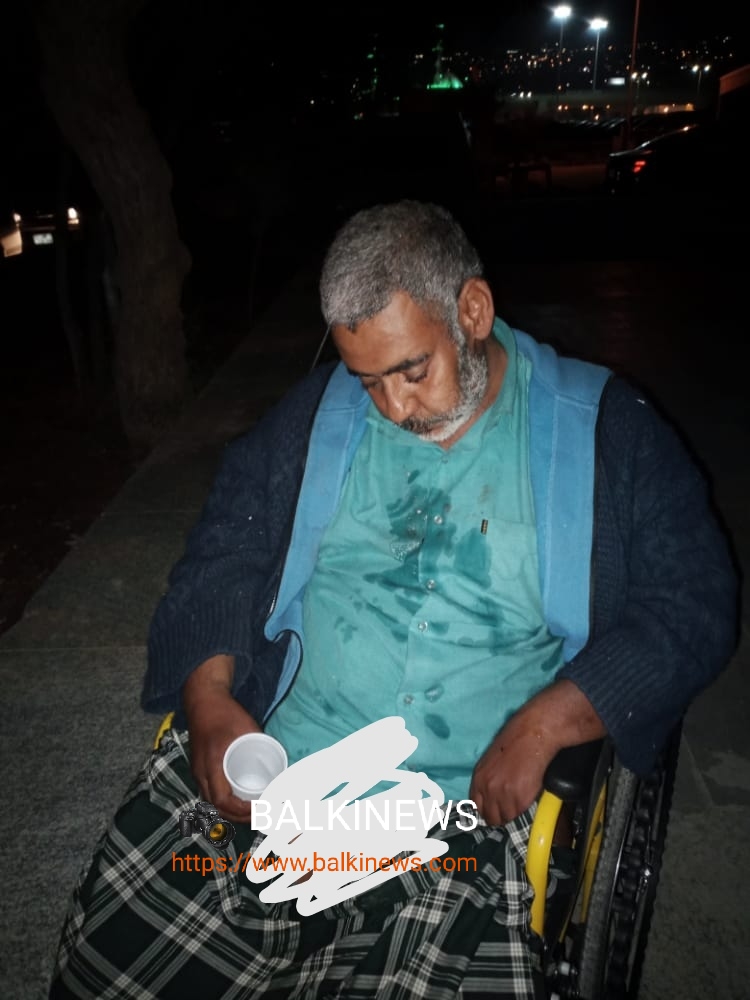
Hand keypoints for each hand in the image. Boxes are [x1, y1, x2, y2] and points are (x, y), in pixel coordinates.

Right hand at [182, 656, 262, 822]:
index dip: (241, 810)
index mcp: (211, 763)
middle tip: (262, 815)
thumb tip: (281, 761)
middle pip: (217, 806)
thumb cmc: (224, 712)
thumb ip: (260, 743)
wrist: (201, 699)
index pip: (222, 799)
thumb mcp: (246, 726)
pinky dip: (224, 802)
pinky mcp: (199, 768)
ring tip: (253, 812)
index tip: (260, 808)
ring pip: (212, 802)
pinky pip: (209, 793)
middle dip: (239, 816)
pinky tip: (238, 801)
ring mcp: (197, 771)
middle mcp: (201, 772)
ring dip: (231, 811)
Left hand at [469, 713, 555, 825]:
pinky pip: (520, 814)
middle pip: (490, 817)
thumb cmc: (515, 743)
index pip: (476, 806)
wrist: (533, 735)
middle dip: (499, 815)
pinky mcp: (519, 799)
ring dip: (513, 813)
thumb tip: (490, 796)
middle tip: (510, 810)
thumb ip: (488, 779)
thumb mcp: (491, 761)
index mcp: (478, 777)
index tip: (495, 811)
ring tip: (521, 801)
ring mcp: (503, 795)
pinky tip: (528, 798)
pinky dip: (524, 809)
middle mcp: (487, 788)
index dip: (487, 810)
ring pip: (506, 818)